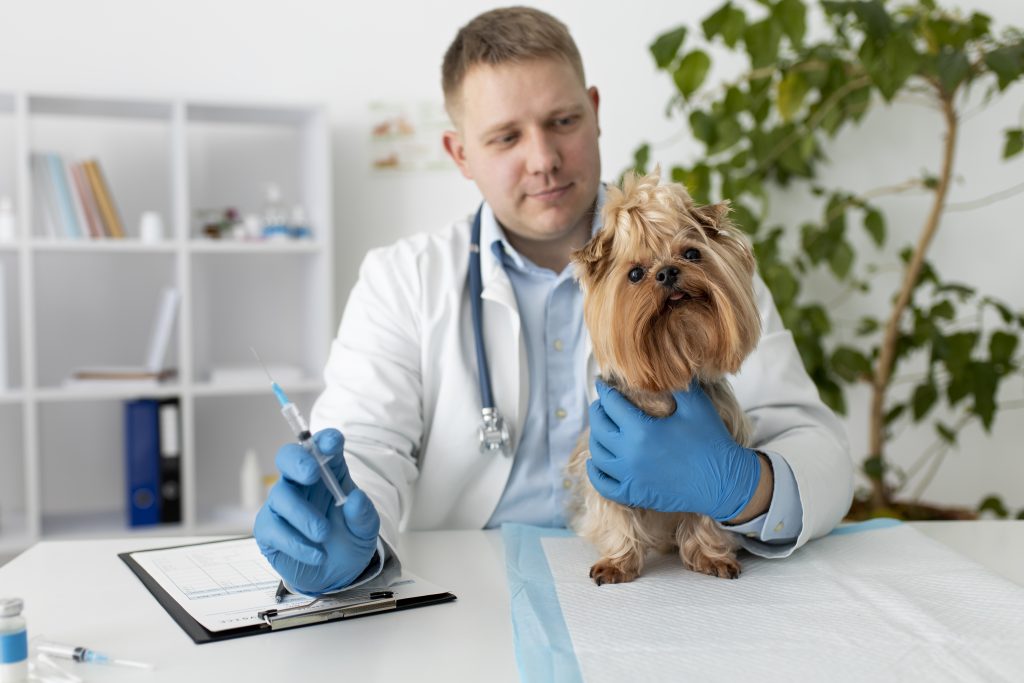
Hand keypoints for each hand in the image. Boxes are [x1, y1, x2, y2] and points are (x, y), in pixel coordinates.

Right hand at [254, 428, 379, 594]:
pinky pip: (274, 528)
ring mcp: (282, 504)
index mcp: (328, 472)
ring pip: (280, 495)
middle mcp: (301, 483)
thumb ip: (364, 514)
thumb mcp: (366, 530)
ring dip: (303, 515)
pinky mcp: (268, 529)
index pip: (322, 446)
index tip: (333, 443)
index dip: (326, 440)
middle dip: (298, 461)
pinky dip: (296, 543)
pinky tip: (316, 555)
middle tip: (312, 474)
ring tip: (323, 535)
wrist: (336, 574)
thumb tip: (355, 499)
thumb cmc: (349, 540)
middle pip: (288, 457)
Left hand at [586, 381, 760, 521]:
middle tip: (602, 403)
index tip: (602, 382)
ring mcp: (630, 477)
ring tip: (601, 428)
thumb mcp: (696, 405)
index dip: (605, 390)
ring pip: (598, 455)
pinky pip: (603, 484)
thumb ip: (677, 383)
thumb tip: (666, 363)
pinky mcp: (634, 494)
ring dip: (596, 438)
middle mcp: (629, 454)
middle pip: (600, 428)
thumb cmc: (711, 440)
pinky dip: (595, 472)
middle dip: (598, 411)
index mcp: (641, 429)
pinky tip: (595, 462)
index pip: (612, 404)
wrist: (724, 482)